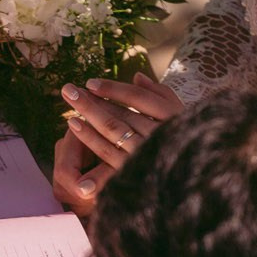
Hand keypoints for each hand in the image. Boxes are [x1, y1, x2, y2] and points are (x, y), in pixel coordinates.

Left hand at [54, 73, 182, 205]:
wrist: (187, 179)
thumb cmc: (183, 139)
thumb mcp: (179, 114)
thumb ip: (160, 94)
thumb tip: (137, 76)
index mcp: (173, 117)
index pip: (139, 98)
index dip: (114, 89)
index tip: (90, 83)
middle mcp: (160, 134)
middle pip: (121, 113)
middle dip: (93, 99)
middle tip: (69, 89)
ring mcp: (146, 153)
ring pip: (113, 129)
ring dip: (89, 113)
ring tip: (69, 101)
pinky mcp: (133, 170)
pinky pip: (107, 152)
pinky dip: (89, 137)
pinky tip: (74, 125)